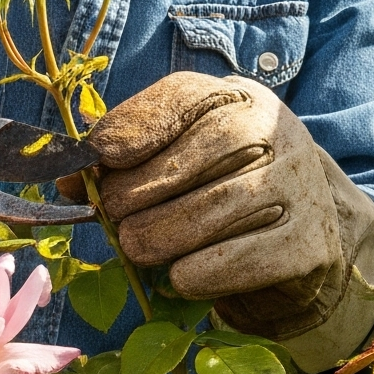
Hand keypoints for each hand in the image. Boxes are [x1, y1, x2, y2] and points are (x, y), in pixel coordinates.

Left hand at [88, 73, 373, 370]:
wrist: (296, 238)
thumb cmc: (214, 192)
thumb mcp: (174, 161)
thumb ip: (122, 164)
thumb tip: (66, 180)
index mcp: (237, 99)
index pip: (187, 96)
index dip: (139, 124)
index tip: (101, 154)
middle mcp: (276, 132)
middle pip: (207, 149)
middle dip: (144, 186)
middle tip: (111, 216)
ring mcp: (299, 185)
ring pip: (223, 205)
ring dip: (165, 232)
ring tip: (136, 247)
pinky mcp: (307, 242)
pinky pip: (248, 256)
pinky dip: (205, 270)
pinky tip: (179, 277)